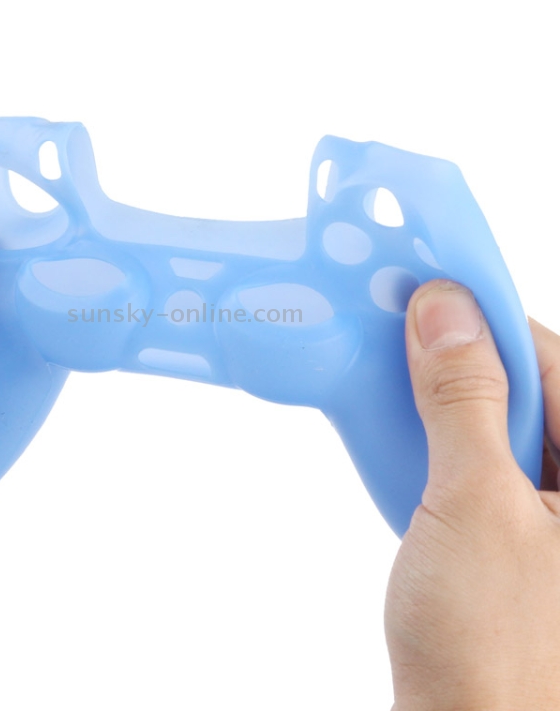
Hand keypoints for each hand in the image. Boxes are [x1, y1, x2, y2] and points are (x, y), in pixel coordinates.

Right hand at [386, 280, 559, 709]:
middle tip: (399, 326)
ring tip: (390, 372)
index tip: (432, 286)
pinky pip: (479, 461)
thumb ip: (462, 401)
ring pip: (498, 423)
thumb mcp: (474, 504)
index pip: (557, 365)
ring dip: (443, 395)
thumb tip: (443, 310)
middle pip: (529, 390)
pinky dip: (438, 438)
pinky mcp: (515, 536)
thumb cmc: (491, 646)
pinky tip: (401, 433)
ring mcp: (552, 517)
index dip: (493, 317)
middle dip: (462, 354)